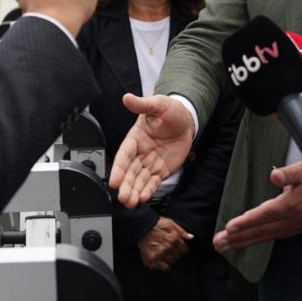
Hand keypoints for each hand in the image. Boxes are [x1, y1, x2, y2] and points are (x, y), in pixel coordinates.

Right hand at [108, 94, 194, 208]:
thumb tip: (127, 97)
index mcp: (135, 138)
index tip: (114, 181)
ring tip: (130, 202)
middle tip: (123, 197)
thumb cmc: (170, 111)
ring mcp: (150, 163)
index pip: (124, 155)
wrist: (187, 120)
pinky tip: (143, 198)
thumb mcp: (158, 104)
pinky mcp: (161, 170)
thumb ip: (142, 104)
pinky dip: (148, 190)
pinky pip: (153, 182)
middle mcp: (140, 152)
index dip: (119, 168)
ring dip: (134, 191)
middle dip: (126, 185)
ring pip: (139, 179)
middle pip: (130, 171)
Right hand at [138, 216, 191, 270]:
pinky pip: (163, 267)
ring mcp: (160, 254)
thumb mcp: (171, 223)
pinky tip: (160, 259)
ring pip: (172, 262)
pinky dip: (163, 264)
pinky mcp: (152, 259)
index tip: (178, 246)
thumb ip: (182, 231)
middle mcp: (168, 247)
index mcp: (173, 239)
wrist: (142, 226)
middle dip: (176, 253)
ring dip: (170, 258)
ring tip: (165, 254)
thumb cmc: (157, 224)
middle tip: (170, 249)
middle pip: (178, 256)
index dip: (181, 247)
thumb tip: (191, 237)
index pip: (184, 249)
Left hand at [213, 174, 301, 253]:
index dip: (249, 221)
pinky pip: (272, 236)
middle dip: (239, 238)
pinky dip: (256, 240)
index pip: (267, 214)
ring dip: (244, 242)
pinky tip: (244, 242)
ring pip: (265, 236)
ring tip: (224, 246)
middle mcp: (292, 218)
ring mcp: (294, 226)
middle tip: (218, 243)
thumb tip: (274, 176)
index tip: (230, 227)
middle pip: (262, 230)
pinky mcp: (294, 228)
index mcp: (293, 203)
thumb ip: (290, 173)